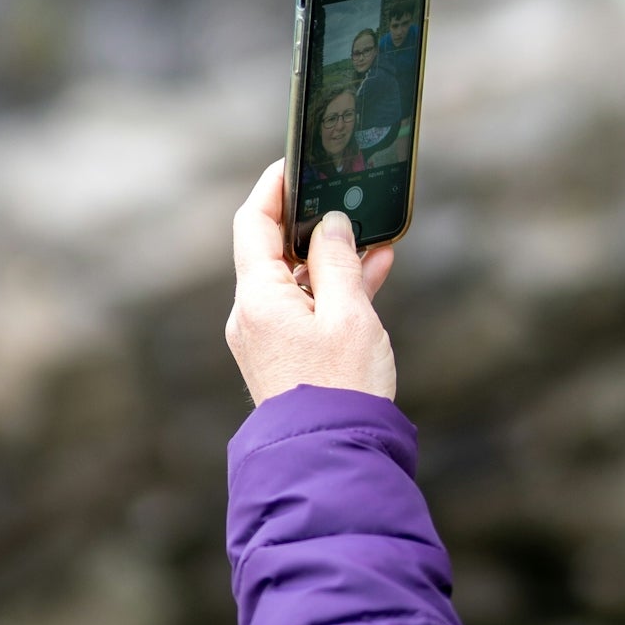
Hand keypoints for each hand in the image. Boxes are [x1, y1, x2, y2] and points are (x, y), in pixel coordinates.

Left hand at [227, 159, 396, 405]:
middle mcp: (251, 315)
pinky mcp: (284, 358)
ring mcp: (266, 339)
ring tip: (371, 233)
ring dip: (330, 257)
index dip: (273, 188)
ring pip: (295, 280)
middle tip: (341, 193)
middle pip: (273, 250)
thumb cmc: (341, 387)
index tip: (295, 163)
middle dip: (310, 222)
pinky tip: (372, 272)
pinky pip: (305, 308)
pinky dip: (332, 289)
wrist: (331, 461)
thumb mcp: (349, 313)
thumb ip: (338, 260)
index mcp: (257, 297)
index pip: (254, 223)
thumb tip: (331, 224)